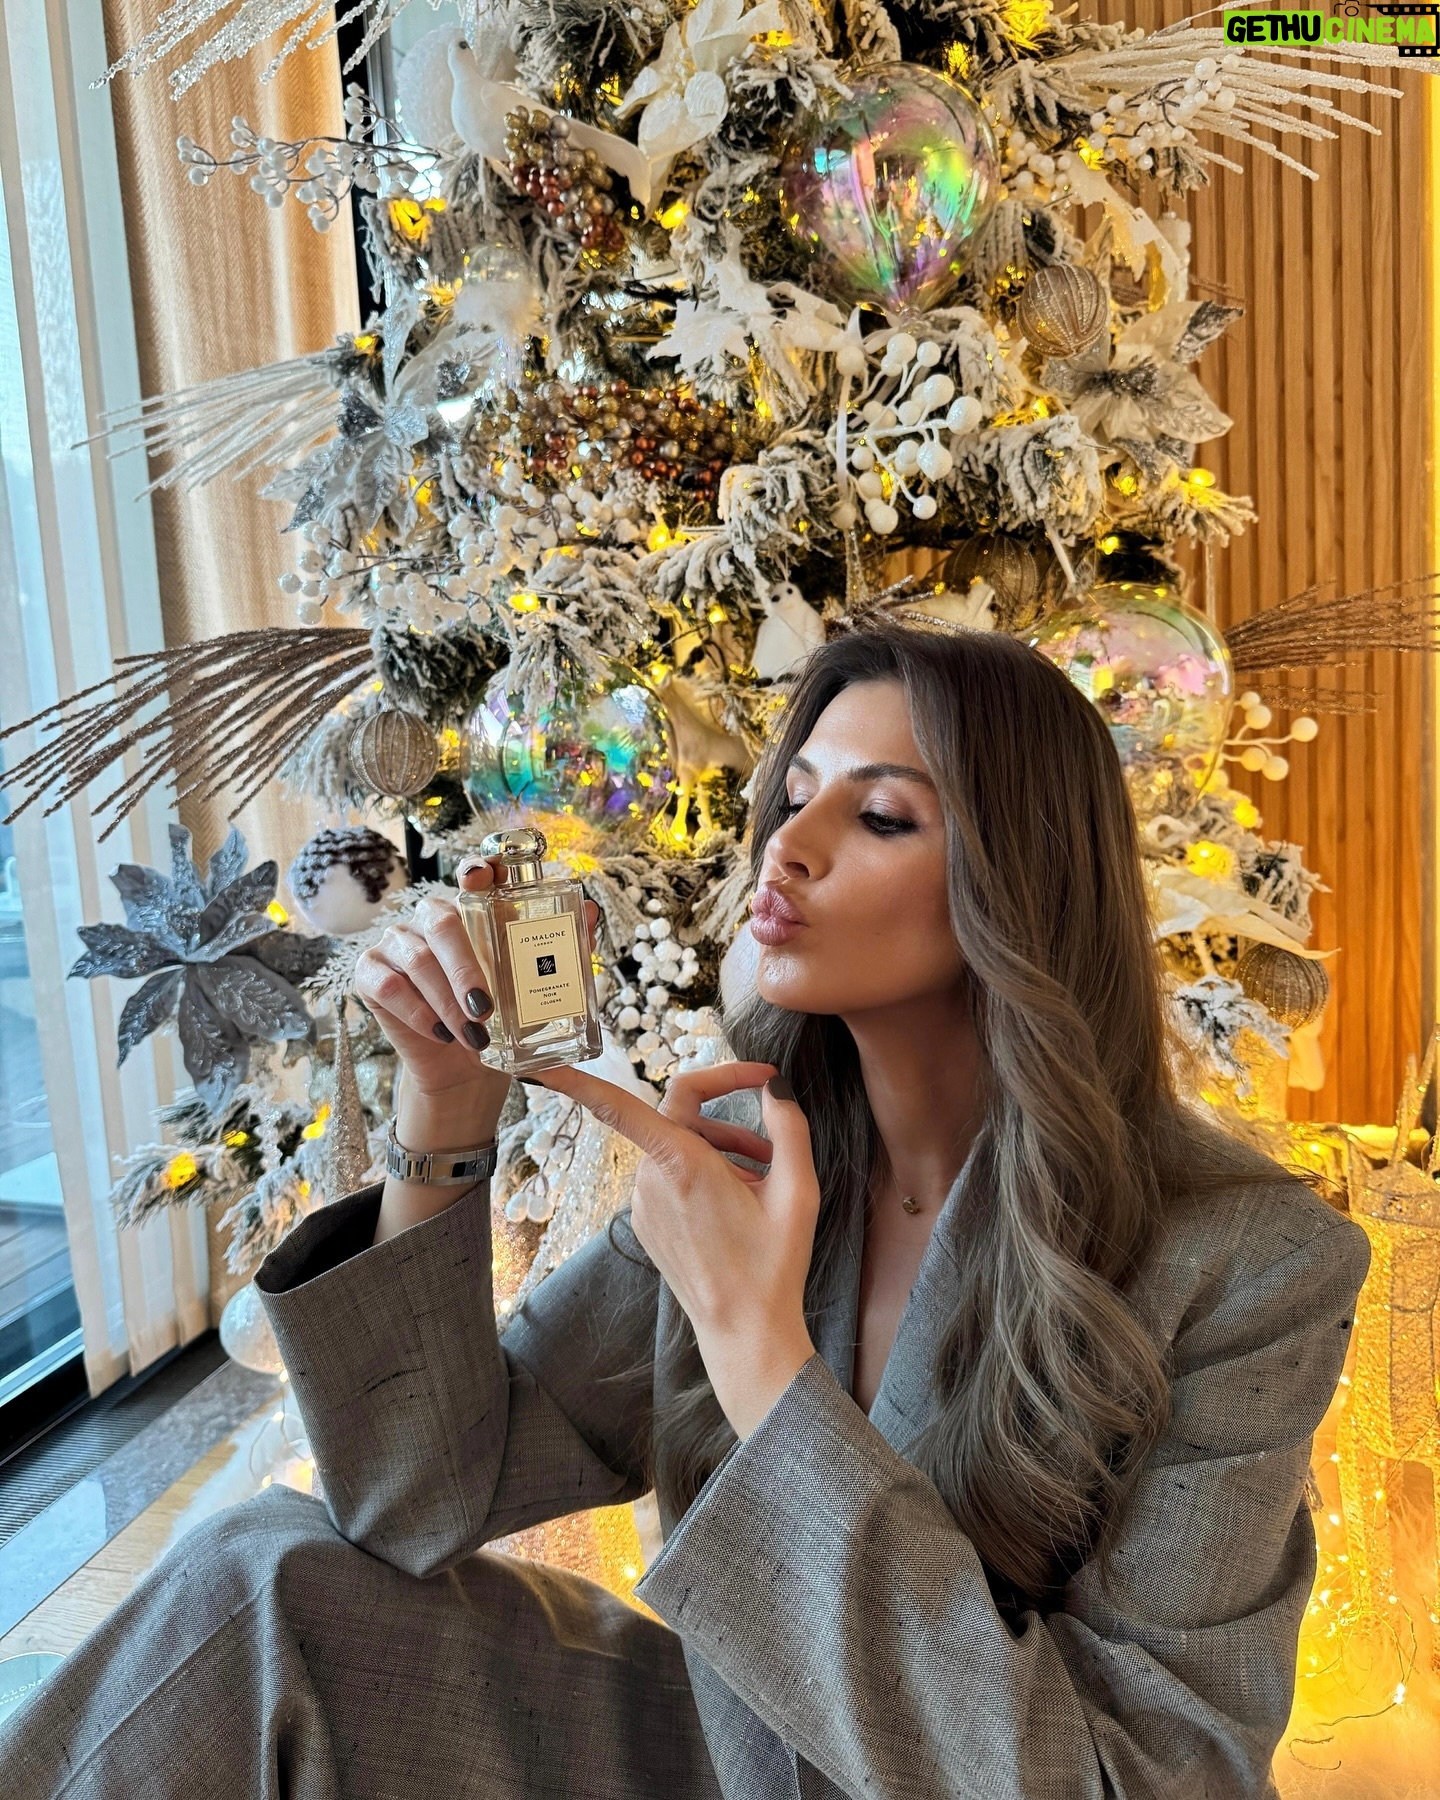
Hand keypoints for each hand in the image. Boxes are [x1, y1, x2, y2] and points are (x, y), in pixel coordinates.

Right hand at [355, 859, 598, 1245]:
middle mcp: (431, 920)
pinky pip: (387, 985)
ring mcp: (397, 944)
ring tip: (472, 1035)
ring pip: (415, 957)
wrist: (466, 1071)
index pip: (471, 877)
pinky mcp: (370, 974)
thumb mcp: (534, 990)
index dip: (475, 870)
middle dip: (465, 966)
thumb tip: (590, 911)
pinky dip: (417, 1012)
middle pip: (441, 921)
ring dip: (446, 1000)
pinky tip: (440, 1032)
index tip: (483, 875)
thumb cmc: (502, 1021)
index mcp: (472, 914)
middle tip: (486, 1008)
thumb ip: (561, 951)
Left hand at [535, 1059, 820, 1437]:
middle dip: (725, 1119)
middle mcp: (650, 1180)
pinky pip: (669, 1177)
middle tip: (769, 1146)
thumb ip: (789, 1128)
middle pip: (679, 1117)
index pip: (616, 1105)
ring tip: (762, 1182)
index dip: (576, 1080)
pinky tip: (737, 1204)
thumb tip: (774, 1088)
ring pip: (677, 1148)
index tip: (545, 1063)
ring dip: (719, 1150)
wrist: (746, 1332)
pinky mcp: (646, 1224)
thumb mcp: (798, 1191)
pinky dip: (701, 1175)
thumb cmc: (773, 1264)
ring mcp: (643, 1205)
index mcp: (681, 1163)